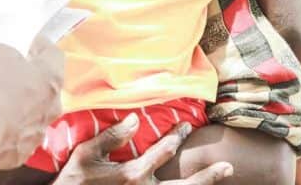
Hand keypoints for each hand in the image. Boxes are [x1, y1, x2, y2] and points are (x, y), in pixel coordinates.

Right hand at [0, 36, 63, 171]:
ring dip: (19, 102)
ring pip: (33, 111)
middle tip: (11, 68)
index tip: (32, 42)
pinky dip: (7, 124)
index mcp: (51, 79)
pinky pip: (17, 132)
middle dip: (31, 76)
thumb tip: (12, 63)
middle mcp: (51, 108)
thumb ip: (11, 54)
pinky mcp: (20, 153)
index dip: (41, 45)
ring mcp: (37, 133)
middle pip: (46, 85)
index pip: (54, 55)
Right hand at [52, 114, 233, 184]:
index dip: (176, 137)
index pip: (162, 153)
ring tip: (221, 181)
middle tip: (227, 166)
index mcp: (132, 174)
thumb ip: (112, 137)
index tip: (187, 126)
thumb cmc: (74, 179)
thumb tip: (136, 120)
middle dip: (206, 177)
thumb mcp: (87, 154)